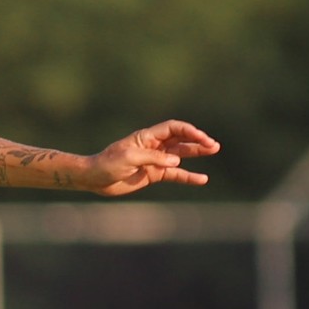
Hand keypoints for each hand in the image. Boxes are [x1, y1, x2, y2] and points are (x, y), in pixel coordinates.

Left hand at [86, 121, 219, 197]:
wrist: (94, 179)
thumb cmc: (108, 163)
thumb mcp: (129, 158)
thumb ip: (153, 158)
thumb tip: (176, 161)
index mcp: (147, 137)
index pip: (174, 129)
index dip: (189, 131)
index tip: (202, 138)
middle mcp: (154, 146)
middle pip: (180, 139)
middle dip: (197, 140)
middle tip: (213, 145)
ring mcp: (155, 160)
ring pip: (181, 154)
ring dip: (197, 152)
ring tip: (213, 150)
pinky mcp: (154, 174)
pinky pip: (175, 174)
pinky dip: (188, 176)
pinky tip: (201, 179)